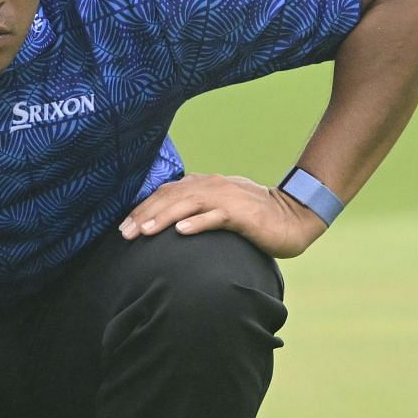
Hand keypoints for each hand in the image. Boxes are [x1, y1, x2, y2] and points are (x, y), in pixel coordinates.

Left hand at [118, 173, 329, 257]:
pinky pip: (216, 217)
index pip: (167, 192)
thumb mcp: (221, 207)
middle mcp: (213, 186)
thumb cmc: (255, 217)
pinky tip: (181, 232)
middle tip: (125, 233)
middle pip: (172, 197)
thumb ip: (198, 208)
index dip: (144, 207)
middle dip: (145, 214)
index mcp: (206, 184)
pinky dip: (198, 222)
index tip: (125, 226)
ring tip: (145, 231)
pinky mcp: (242, 214)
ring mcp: (227, 198)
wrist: (293, 217)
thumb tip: (171, 220)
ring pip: (188, 204)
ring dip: (164, 217)